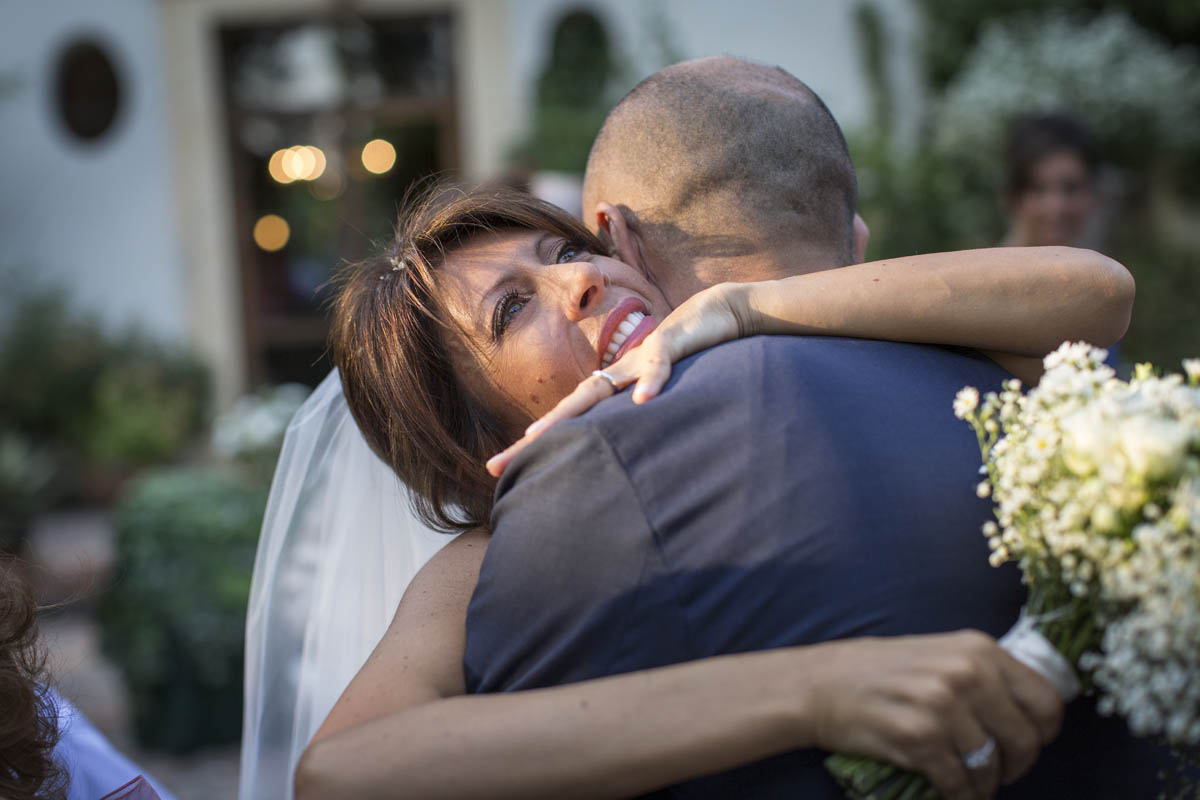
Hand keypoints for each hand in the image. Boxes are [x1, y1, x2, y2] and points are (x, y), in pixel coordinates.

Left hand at [486, 282, 753, 476]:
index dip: (537, 447)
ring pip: (601, 387)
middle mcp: (617, 376)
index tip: (499, 473)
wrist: (714, 314)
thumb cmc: (686, 362)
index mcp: (614, 392)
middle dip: (533, 437)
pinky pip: (659, 365)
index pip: (571, 423)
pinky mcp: (670, 345)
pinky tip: (643, 402)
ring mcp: (638, 360)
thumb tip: (625, 465)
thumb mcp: (662, 401)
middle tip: (496, 464)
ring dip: (572, 411)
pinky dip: (651, 382)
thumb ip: (642, 426)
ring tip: (538, 435)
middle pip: (569, 408)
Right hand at [805, 631, 1062, 799]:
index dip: (1045, 732)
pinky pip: (959, 783)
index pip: (1047, 701)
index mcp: (978, 649)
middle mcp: (966, 674)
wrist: (820, 684)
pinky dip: (959, 795)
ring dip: (983, 784)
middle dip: (1016, 765)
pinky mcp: (919, 739)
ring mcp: (942, 707)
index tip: (1029, 742)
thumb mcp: (940, 654)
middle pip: (1025, 740)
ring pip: (991, 767)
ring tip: (968, 782)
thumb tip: (1032, 712)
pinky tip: (949, 790)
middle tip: (998, 771)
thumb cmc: (880, 670)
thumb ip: (984, 674)